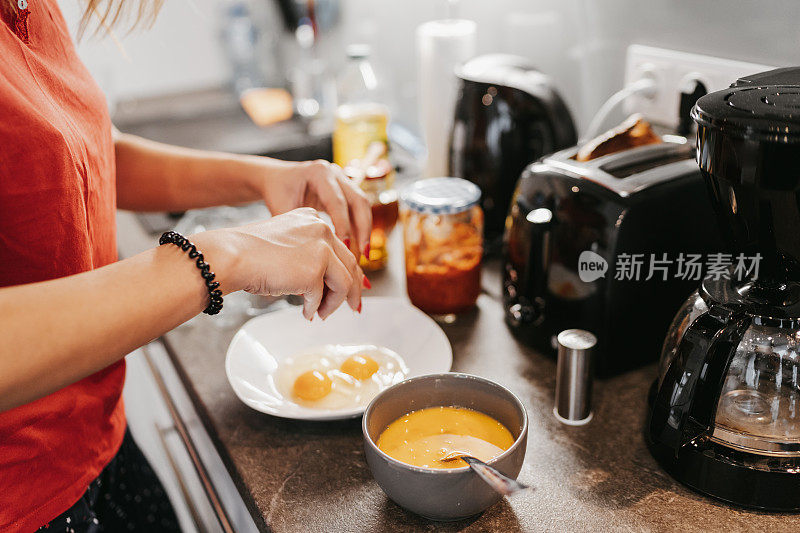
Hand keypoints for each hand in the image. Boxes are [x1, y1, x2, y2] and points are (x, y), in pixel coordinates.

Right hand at [194, 208, 365, 319]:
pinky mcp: (315, 268)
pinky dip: (315, 308)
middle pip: (349, 263)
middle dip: (351, 289)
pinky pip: (322, 296)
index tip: (352, 286)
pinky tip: (306, 313)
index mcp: (313, 219)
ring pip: (344, 282)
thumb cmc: (248, 253)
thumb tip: (328, 283)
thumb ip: (309, 256)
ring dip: (333, 302)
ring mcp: (321, 248)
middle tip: (352, 306)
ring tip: (321, 313)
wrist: (231, 255)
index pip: (340, 247)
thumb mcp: (287, 247)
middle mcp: (322, 229)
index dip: (348, 270)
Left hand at [249, 159, 372, 256]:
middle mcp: (335, 173)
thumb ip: (298, 229)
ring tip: (363, 254)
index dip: (343, 226)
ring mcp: (343, 180)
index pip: (337, 202)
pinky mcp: (346, 190)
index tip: (345, 248)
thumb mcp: (283, 209)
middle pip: (359, 201)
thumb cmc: (278, 193)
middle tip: (363, 254)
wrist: (276, 179)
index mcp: (319, 173)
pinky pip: (358, 210)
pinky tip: (357, 247)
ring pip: (363, 205)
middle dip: (363, 229)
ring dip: (365, 230)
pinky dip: (359, 228)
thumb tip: (312, 256)